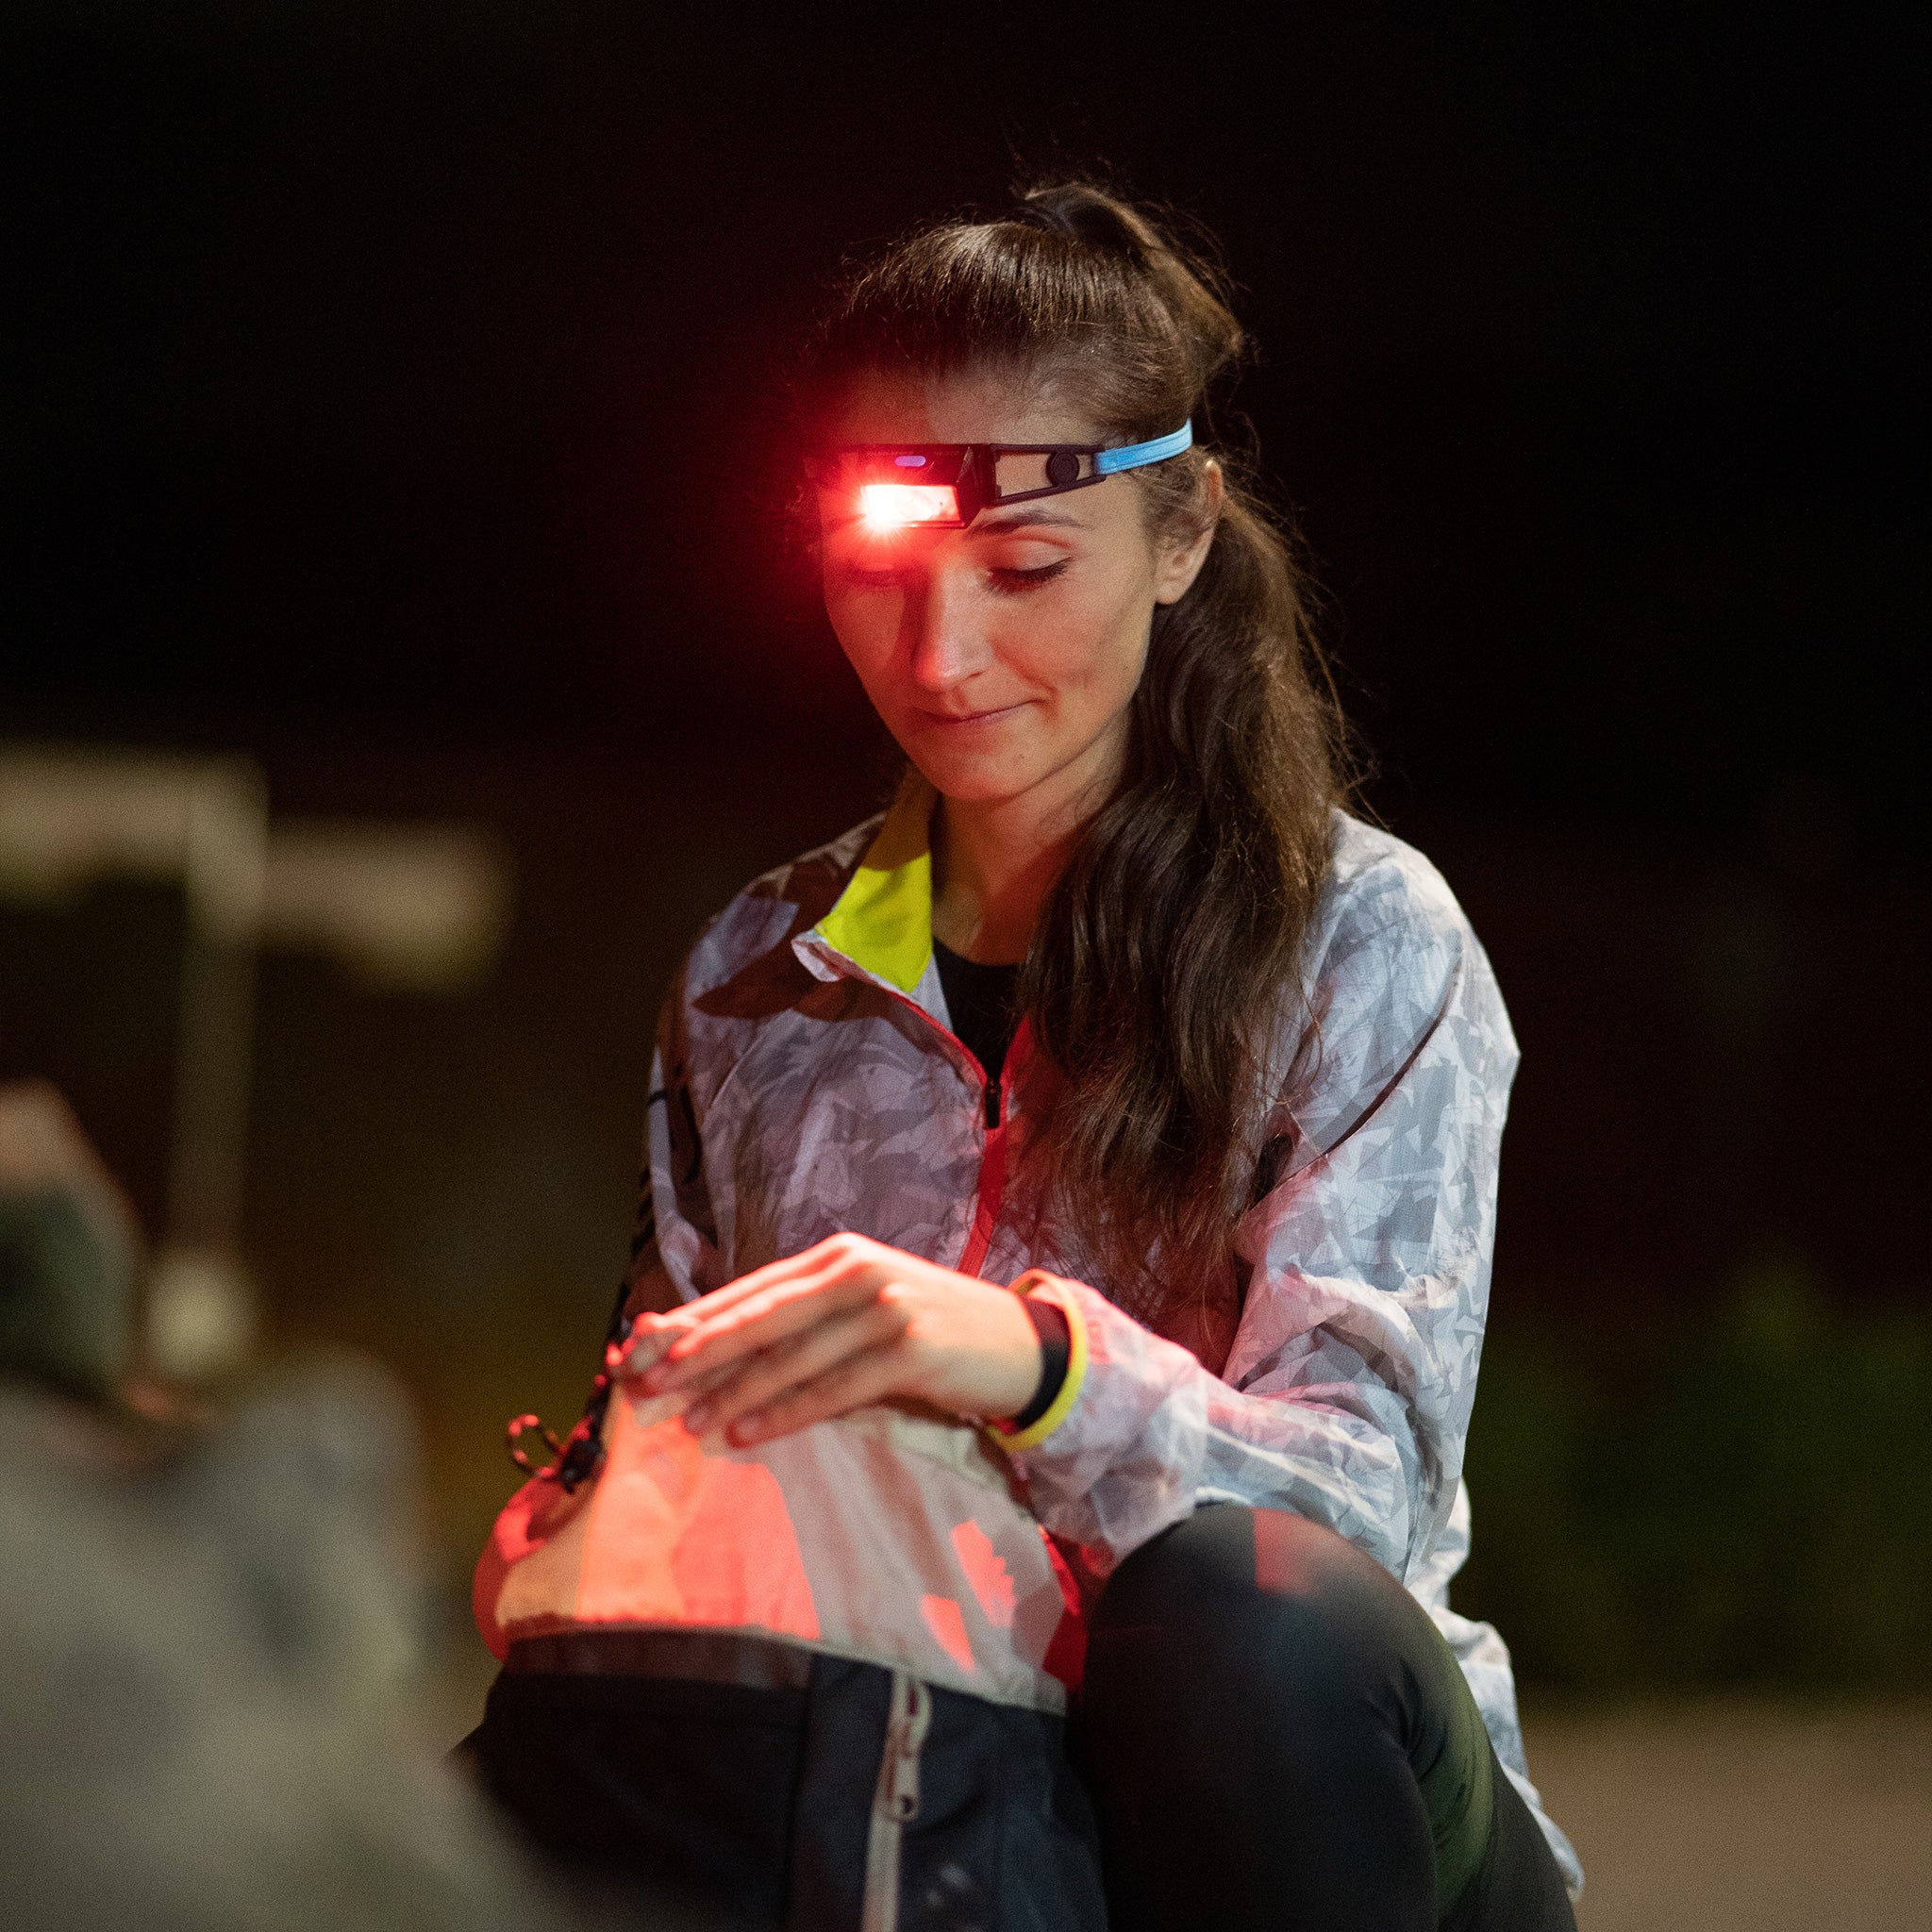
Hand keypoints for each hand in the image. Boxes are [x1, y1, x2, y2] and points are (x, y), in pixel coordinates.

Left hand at [607, 1233, 1042, 1447]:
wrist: (1018, 1344)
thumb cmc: (928, 1328)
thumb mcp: (863, 1307)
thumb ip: (801, 1319)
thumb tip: (714, 1350)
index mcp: (836, 1254)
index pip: (748, 1290)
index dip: (689, 1322)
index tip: (636, 1352)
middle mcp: (856, 1271)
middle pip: (759, 1316)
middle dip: (695, 1352)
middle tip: (643, 1384)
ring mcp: (885, 1308)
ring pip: (790, 1356)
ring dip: (733, 1391)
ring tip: (687, 1420)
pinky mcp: (911, 1351)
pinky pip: (832, 1390)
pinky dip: (784, 1413)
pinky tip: (746, 1433)